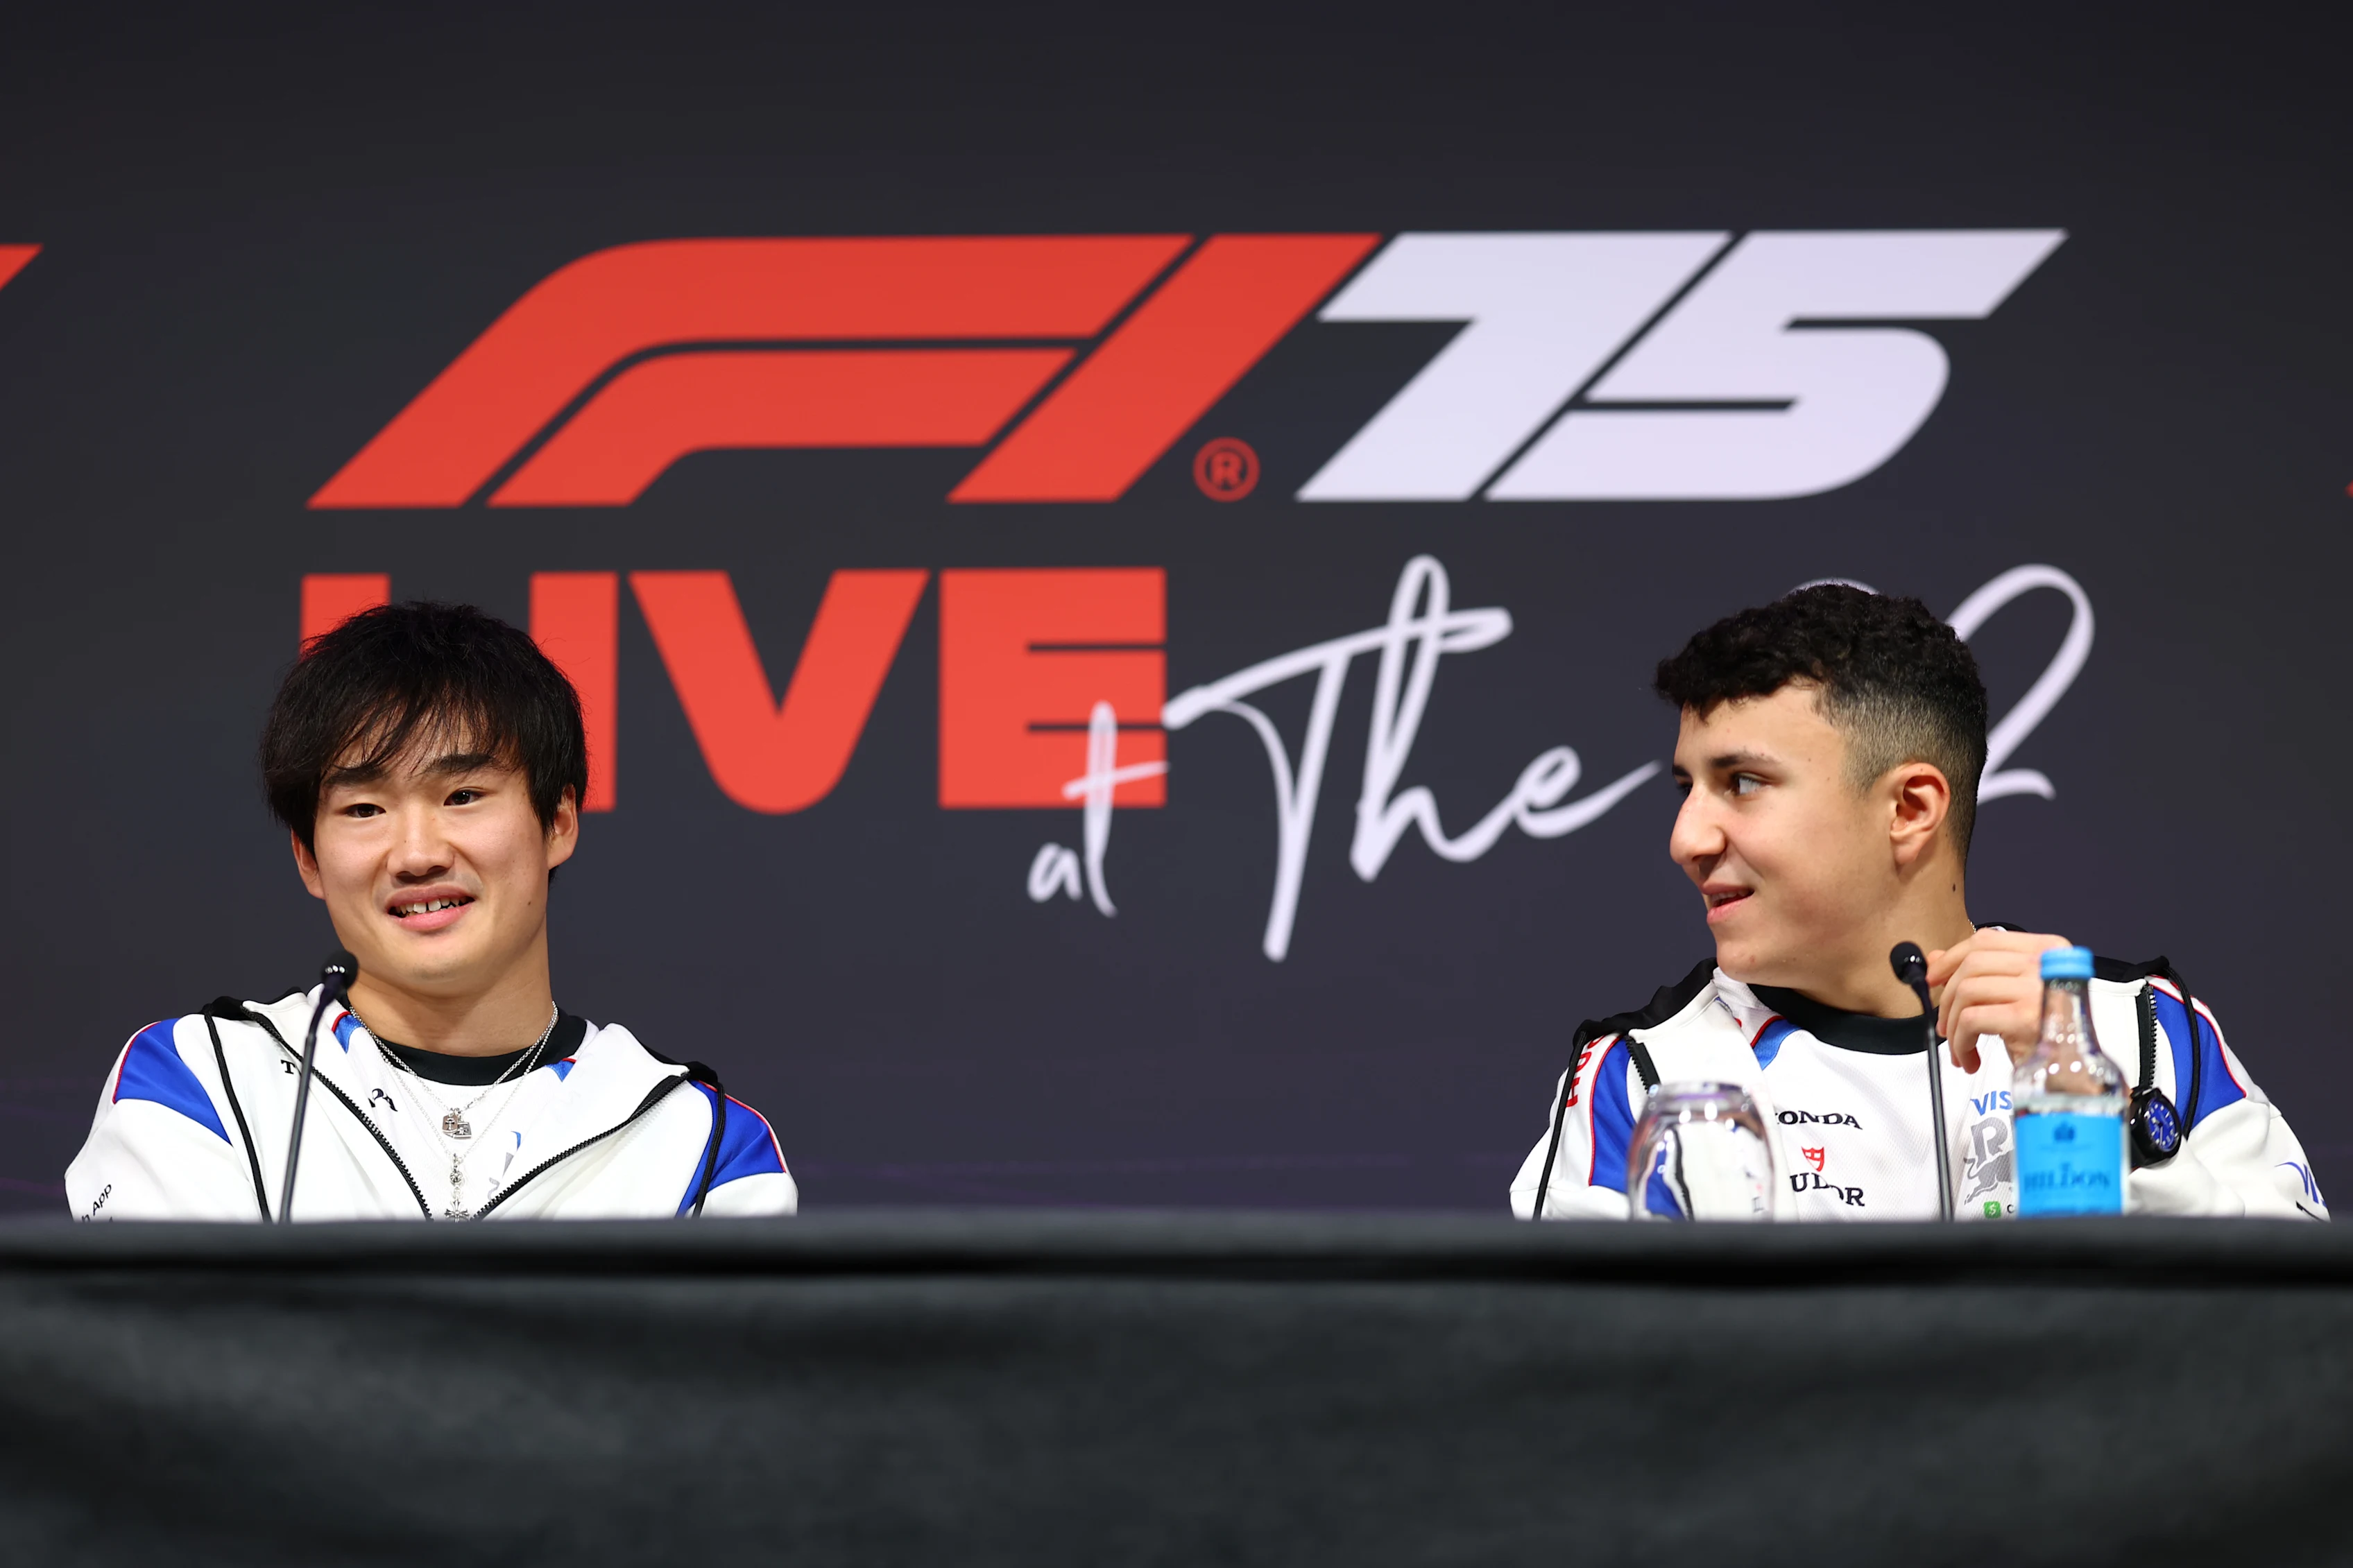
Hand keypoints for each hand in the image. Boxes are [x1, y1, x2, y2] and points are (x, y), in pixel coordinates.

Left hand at [1924, 928, 2069, 1071]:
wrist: (2074, 1073)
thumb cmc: (2047, 1034)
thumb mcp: (2014, 995)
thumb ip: (1980, 972)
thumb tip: (1936, 958)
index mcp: (2048, 951)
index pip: (1987, 940)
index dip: (1952, 957)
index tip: (1934, 976)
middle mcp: (2046, 964)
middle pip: (1972, 964)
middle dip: (1947, 996)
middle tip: (1945, 1021)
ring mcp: (2037, 989)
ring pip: (1967, 991)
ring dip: (1953, 1024)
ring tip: (1959, 1044)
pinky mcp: (2025, 1018)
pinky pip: (1971, 1020)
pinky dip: (1960, 1041)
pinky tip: (1969, 1057)